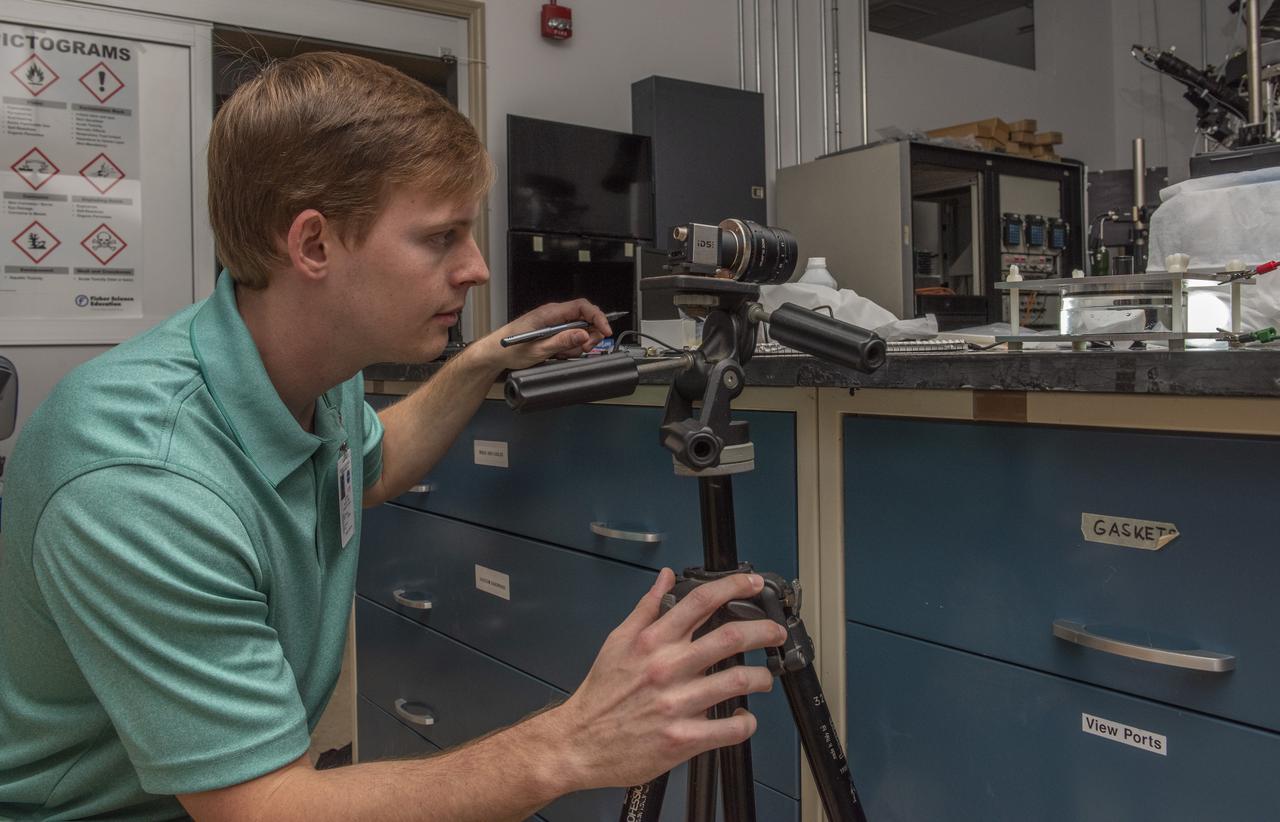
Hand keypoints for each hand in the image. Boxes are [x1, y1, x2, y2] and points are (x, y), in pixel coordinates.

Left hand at [470, 299, 613, 373]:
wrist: (496, 353)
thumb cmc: (510, 348)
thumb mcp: (538, 349)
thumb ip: (562, 341)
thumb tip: (583, 334)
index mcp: (549, 313)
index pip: (581, 307)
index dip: (597, 317)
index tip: (605, 331)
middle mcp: (553, 315)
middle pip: (584, 318)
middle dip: (589, 335)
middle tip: (584, 348)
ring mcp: (553, 323)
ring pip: (579, 330)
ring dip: (577, 344)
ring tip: (564, 353)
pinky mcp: (552, 331)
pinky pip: (569, 336)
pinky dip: (570, 346)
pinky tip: (559, 353)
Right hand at [546, 569, 785, 790]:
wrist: (579, 742)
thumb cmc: (601, 694)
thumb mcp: (618, 641)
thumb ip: (646, 608)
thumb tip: (666, 577)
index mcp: (652, 641)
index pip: (700, 601)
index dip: (734, 587)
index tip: (753, 584)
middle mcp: (667, 668)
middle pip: (730, 637)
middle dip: (764, 631)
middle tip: (775, 633)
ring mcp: (676, 704)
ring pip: (737, 681)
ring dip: (761, 678)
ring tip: (763, 678)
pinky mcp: (682, 739)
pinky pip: (729, 729)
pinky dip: (745, 722)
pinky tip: (743, 717)